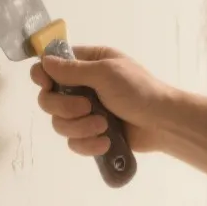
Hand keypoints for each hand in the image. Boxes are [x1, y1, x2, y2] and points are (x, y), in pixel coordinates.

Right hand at [31, 46, 171, 156]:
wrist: (163, 123)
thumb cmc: (138, 90)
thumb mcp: (106, 73)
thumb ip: (72, 70)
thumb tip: (43, 61)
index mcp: (87, 64)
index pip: (50, 66)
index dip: (43, 76)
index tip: (47, 84)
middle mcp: (82, 87)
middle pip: (48, 99)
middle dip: (64, 107)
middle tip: (87, 107)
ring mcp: (85, 113)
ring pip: (59, 123)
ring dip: (80, 127)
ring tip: (103, 126)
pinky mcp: (91, 134)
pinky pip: (73, 142)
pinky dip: (87, 143)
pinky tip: (105, 141)